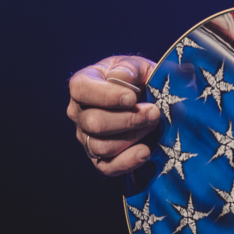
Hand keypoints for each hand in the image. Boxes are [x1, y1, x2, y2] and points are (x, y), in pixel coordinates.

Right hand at [67, 55, 158, 176]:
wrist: (150, 99)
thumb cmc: (139, 79)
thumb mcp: (139, 66)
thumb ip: (131, 68)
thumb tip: (121, 77)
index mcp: (84, 84)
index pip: (81, 89)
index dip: (106, 95)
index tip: (132, 98)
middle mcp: (79, 112)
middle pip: (94, 122)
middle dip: (128, 119)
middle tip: (154, 112)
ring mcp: (86, 137)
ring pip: (102, 146)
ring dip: (132, 136)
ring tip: (153, 124)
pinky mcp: (99, 158)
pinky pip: (107, 167)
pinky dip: (127, 162)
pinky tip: (145, 151)